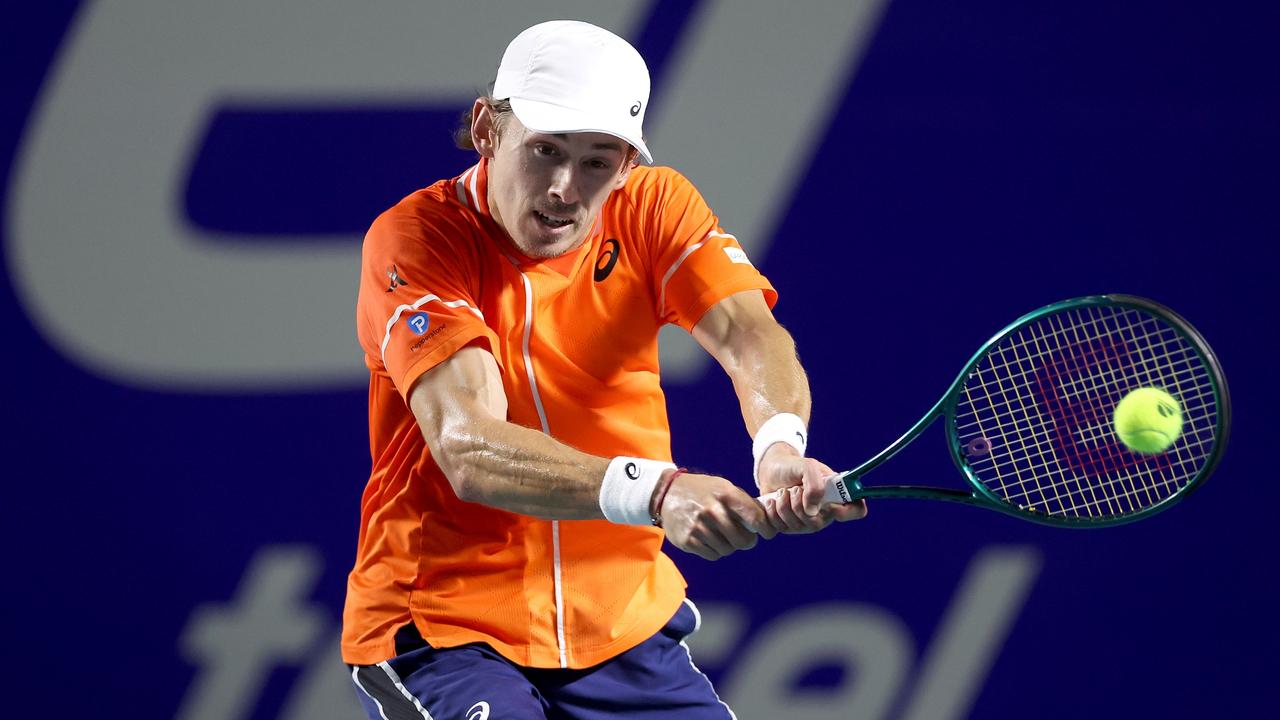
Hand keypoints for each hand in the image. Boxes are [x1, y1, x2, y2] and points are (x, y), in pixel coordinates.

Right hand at [657, 471, 775, 559]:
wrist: (667, 493)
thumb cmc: (702, 490)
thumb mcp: (723, 486)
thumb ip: (743, 502)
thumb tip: (767, 520)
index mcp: (726, 495)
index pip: (755, 518)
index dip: (766, 529)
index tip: (767, 533)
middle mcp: (712, 511)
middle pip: (743, 540)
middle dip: (747, 541)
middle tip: (744, 537)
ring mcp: (699, 527)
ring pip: (728, 550)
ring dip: (729, 545)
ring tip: (723, 535)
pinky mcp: (688, 540)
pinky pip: (713, 555)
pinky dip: (715, 550)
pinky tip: (710, 539)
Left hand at [758, 445, 867, 533]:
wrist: (771, 470)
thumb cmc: (793, 466)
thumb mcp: (806, 466)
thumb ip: (815, 484)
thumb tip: (812, 511)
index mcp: (836, 496)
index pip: (856, 510)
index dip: (846, 512)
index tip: (829, 504)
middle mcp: (824, 512)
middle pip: (818, 524)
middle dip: (800, 506)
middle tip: (795, 489)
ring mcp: (806, 522)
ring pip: (798, 527)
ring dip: (784, 506)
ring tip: (783, 492)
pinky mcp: (789, 526)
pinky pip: (781, 528)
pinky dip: (773, 512)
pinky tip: (773, 501)